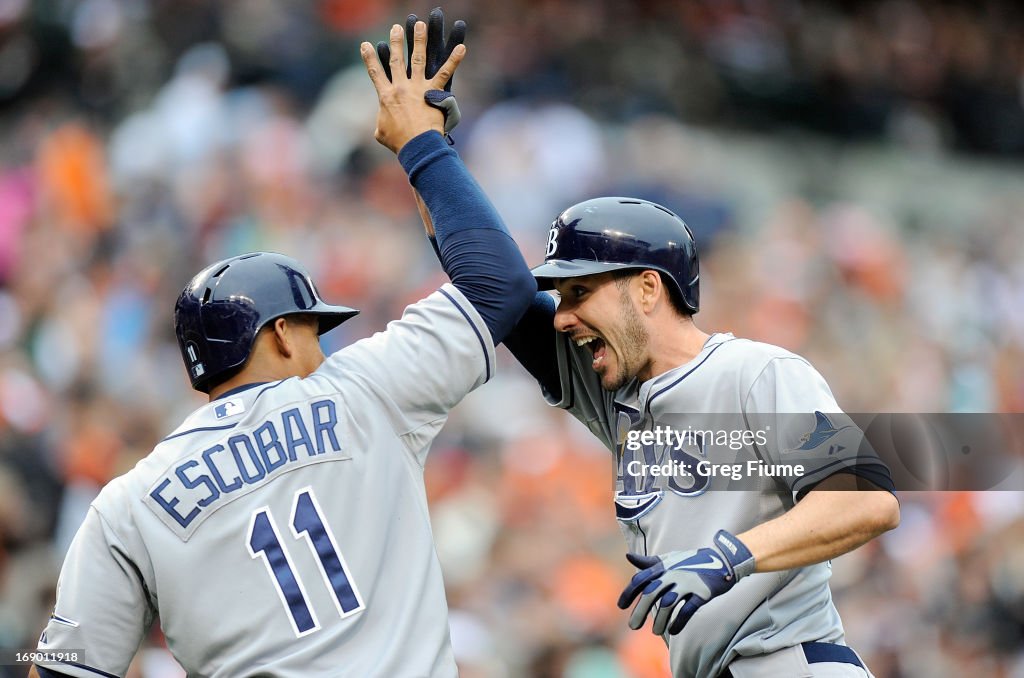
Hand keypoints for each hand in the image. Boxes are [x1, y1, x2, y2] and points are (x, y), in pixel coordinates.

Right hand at [360, 21, 465, 153]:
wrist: (417, 145)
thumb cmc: (399, 142)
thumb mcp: (381, 132)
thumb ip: (380, 122)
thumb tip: (381, 124)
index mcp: (386, 96)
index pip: (375, 73)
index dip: (369, 58)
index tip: (365, 45)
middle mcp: (401, 87)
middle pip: (397, 60)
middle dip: (397, 42)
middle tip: (397, 28)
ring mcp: (418, 88)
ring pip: (418, 59)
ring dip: (420, 40)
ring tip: (420, 26)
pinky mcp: (434, 92)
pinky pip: (445, 73)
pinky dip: (454, 59)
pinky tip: (462, 47)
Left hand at [617, 530, 754, 634]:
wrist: (721, 560)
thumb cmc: (690, 562)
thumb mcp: (669, 559)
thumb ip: (649, 562)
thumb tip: (628, 556)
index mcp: (663, 566)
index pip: (641, 579)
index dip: (629, 593)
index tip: (621, 607)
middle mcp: (673, 574)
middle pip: (652, 593)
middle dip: (640, 611)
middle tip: (633, 626)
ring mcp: (688, 583)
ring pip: (668, 604)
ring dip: (660, 620)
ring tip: (654, 631)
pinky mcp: (702, 593)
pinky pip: (688, 609)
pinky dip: (679, 621)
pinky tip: (673, 631)